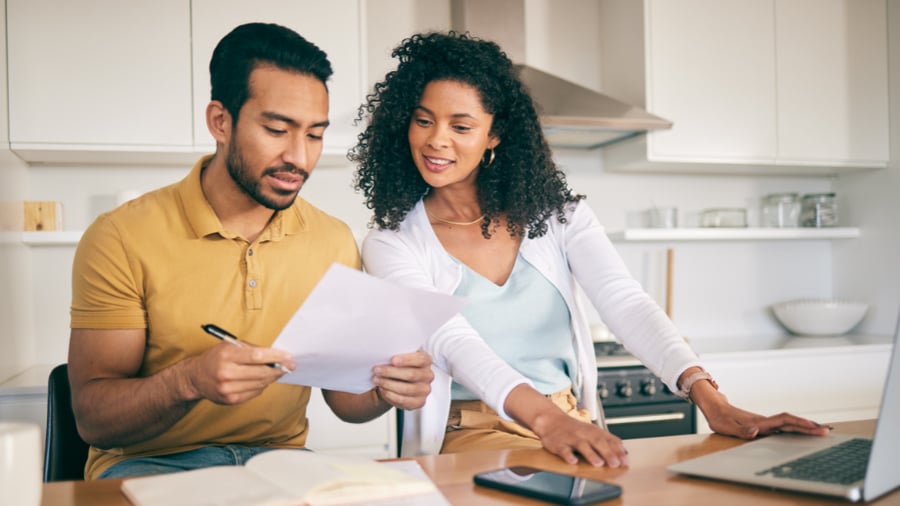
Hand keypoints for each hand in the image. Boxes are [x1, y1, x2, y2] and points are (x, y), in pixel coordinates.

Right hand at [182, 342, 294, 404]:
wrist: (196, 377)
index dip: (276, 357)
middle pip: (261, 372)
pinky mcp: (231, 400)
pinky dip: (261, 386)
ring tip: (277, 371)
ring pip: (260, 384)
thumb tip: (276, 354)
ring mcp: (228, 389)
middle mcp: (226, 373)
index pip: (257, 356)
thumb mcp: (230, 345)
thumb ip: (251, 349)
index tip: (289, 356)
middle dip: (279, 369)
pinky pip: (254, 393)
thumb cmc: (216, 358)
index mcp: (227, 355)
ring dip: (272, 377)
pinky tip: (262, 380)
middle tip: (290, 365)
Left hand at [372, 350, 433, 409]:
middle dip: (391, 372)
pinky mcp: (419, 402)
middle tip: (377, 370)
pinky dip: (390, 395)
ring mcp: (425, 390)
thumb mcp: (401, 356)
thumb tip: (383, 356)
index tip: (393, 360)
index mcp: (426, 360)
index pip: (421, 359)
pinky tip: (382, 390)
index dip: (407, 360)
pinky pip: (403, 400)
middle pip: (411, 375)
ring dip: (388, 384)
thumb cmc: (400, 365)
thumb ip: (397, 355)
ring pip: (406, 389)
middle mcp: (428, 375)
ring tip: (377, 380)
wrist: (399, 381)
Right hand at [534, 412, 628, 467]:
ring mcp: (571, 438)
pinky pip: (563, 450)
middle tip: (615, 464)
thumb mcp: (592, 432)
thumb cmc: (574, 429)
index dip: (618, 451)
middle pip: (598, 442)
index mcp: (594, 431)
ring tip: (598, 463)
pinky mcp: (559, 444)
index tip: (625, 462)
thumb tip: (625, 453)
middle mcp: (584, 434)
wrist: (551, 420)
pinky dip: (568, 456)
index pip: (609, 440)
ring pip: (582, 445)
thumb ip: (608, 441)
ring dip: (590, 454)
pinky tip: (573, 462)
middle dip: (608, 453)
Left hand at [692, 385, 830, 438]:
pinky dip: (795, 429)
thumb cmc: (719, 418)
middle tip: (826, 431)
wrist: (714, 407)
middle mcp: (765, 421)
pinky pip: (783, 427)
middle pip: (790, 422)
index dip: (799, 423)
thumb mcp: (726, 426)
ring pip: (788, 424)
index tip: (813, 427)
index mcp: (759, 422)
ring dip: (804, 427)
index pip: (783, 421)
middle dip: (808, 427)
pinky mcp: (763, 426)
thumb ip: (741, 430)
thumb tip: (756, 432)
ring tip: (820, 431)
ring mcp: (765, 423)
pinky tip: (801, 433)